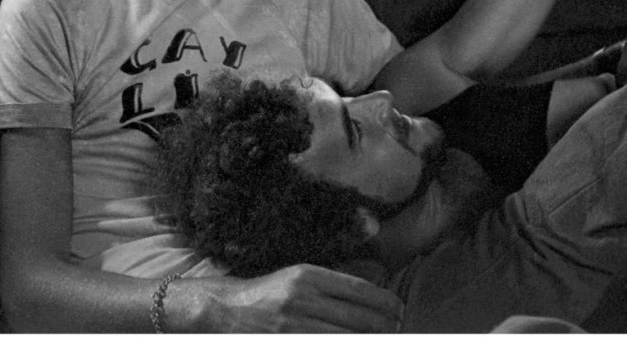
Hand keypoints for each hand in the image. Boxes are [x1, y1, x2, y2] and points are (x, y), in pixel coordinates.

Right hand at [193, 263, 402, 332]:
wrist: (225, 311)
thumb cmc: (268, 294)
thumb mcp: (298, 278)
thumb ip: (330, 286)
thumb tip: (373, 300)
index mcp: (309, 275)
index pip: (360, 290)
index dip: (386, 303)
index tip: (400, 310)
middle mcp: (303, 297)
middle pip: (360, 318)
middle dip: (386, 327)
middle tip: (399, 329)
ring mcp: (295, 324)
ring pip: (349, 340)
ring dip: (372, 343)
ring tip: (385, 343)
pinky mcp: (289, 344)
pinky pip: (329, 351)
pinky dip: (347, 351)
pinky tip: (358, 349)